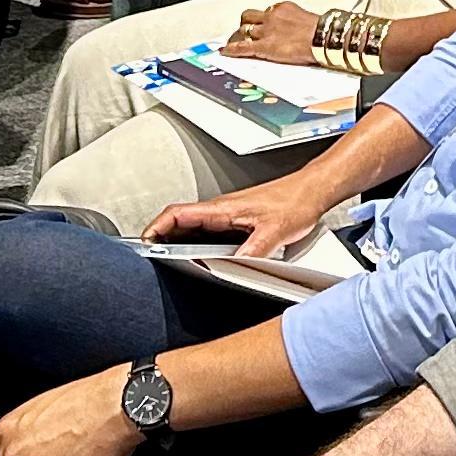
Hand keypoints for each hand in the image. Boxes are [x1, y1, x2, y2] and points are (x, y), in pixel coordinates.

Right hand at [149, 179, 330, 259]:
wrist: (311, 191)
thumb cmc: (294, 201)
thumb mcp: (274, 231)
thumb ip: (254, 250)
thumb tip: (234, 264)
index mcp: (222, 209)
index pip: (177, 213)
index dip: (156, 227)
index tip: (144, 241)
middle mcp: (221, 211)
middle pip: (179, 222)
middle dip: (160, 237)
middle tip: (150, 256)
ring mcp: (228, 217)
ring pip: (193, 228)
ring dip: (177, 241)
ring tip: (168, 259)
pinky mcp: (237, 223)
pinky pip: (208, 233)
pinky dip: (196, 244)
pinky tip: (200, 258)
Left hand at [225, 0, 324, 64]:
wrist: (322, 38)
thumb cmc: (320, 31)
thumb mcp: (306, 19)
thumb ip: (294, 22)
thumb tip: (296, 29)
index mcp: (282, 7)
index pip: (266, 12)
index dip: (262, 20)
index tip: (263, 24)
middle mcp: (270, 16)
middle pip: (249, 16)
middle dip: (246, 23)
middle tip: (246, 31)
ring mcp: (265, 31)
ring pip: (244, 30)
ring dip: (241, 36)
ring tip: (237, 42)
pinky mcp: (263, 46)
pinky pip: (242, 47)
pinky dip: (232, 49)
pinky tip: (226, 52)